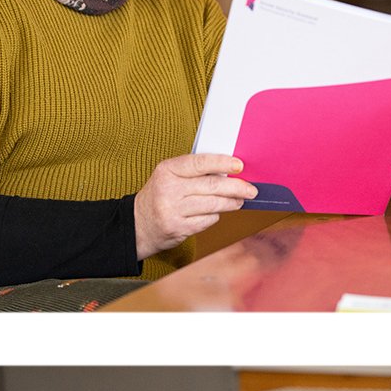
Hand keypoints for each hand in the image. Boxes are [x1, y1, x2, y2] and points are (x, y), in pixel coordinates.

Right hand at [133, 154, 255, 257]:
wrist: (139, 223)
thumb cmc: (162, 195)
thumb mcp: (170, 177)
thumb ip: (194, 173)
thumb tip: (229, 172)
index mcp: (167, 170)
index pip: (199, 163)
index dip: (222, 163)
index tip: (239, 165)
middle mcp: (169, 189)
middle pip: (211, 186)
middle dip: (236, 188)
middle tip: (251, 190)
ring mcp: (173, 209)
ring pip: (213, 205)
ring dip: (231, 203)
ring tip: (239, 201)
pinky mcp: (179, 227)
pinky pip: (208, 220)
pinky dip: (216, 216)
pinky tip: (216, 213)